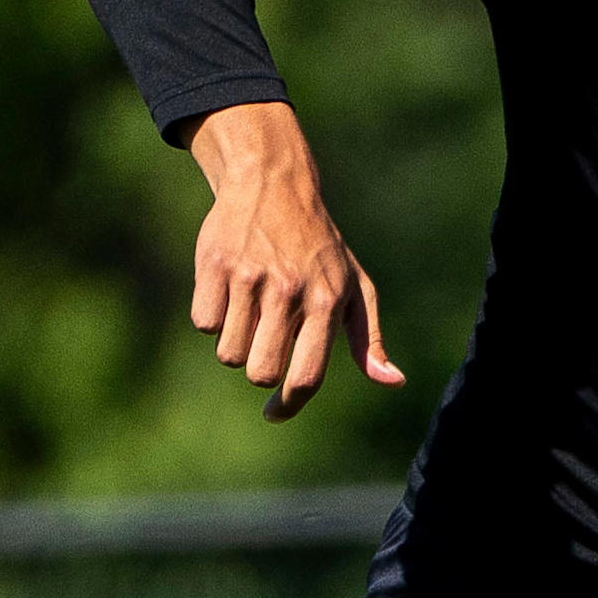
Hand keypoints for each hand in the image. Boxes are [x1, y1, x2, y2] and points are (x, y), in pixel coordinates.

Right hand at [188, 102, 402, 421]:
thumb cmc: (320, 247)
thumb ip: (368, 339)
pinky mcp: (215, 264)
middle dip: (260, 370)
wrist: (274, 184)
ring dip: (237, 343)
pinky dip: (214, 318)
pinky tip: (230, 293)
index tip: (275, 414)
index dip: (289, 405)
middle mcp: (289, 291)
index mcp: (327, 302)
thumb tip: (392, 381)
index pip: (306, 375)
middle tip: (266, 344)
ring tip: (252, 310)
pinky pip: (204, 322)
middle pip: (260, 371)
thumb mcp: (355, 286)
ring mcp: (250, 277)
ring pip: (229, 352)